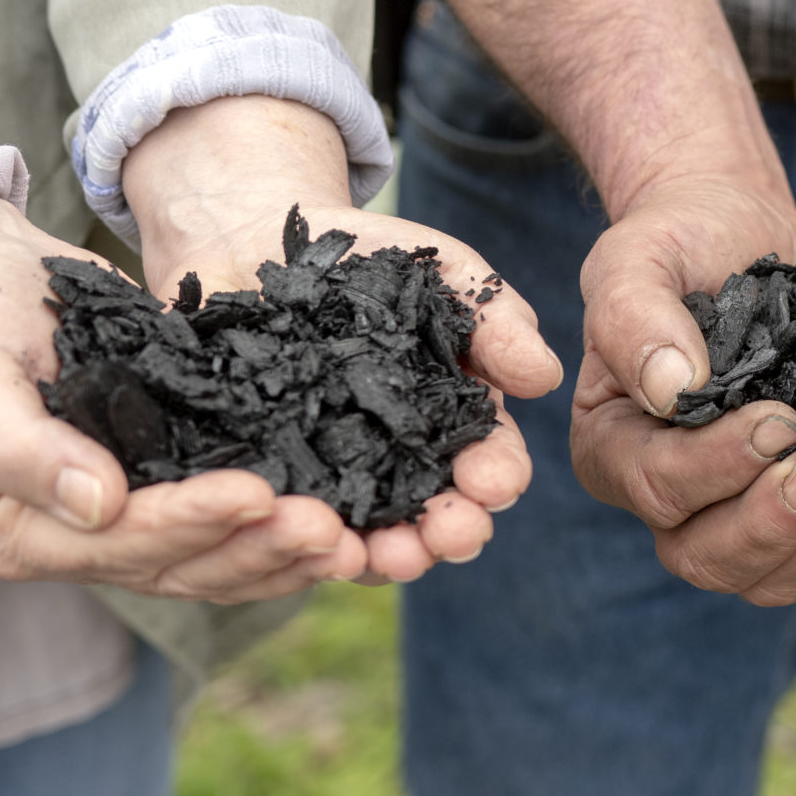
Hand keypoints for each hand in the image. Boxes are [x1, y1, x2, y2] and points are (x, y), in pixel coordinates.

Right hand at [0, 197, 363, 600]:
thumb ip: (19, 446)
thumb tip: (97, 504)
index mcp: (22, 532)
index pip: (123, 542)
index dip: (192, 520)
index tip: (257, 493)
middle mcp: (79, 543)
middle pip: (183, 566)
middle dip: (260, 547)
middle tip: (332, 530)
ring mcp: (129, 525)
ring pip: (218, 562)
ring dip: (285, 554)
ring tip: (351, 538)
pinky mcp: (169, 492)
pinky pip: (233, 530)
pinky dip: (283, 531)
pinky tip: (345, 525)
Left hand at [125, 97, 563, 583]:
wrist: (251, 237)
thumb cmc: (364, 257)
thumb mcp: (445, 274)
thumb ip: (497, 318)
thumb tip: (545, 377)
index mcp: (451, 423)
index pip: (489, 463)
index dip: (498, 478)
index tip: (494, 484)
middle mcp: (397, 463)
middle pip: (434, 515)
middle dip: (450, 533)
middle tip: (451, 535)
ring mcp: (330, 476)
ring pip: (364, 533)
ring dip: (383, 556)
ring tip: (387, 559)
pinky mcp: (265, 476)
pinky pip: (280, 519)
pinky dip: (297, 540)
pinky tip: (303, 541)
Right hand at [570, 177, 795, 606]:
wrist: (744, 229)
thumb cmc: (681, 239)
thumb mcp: (640, 255)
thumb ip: (634, 315)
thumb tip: (668, 390)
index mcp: (614, 445)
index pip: (656, 486)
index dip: (716, 465)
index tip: (779, 419)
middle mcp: (668, 495)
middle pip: (704, 557)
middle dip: (769, 524)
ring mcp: (734, 511)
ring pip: (764, 577)